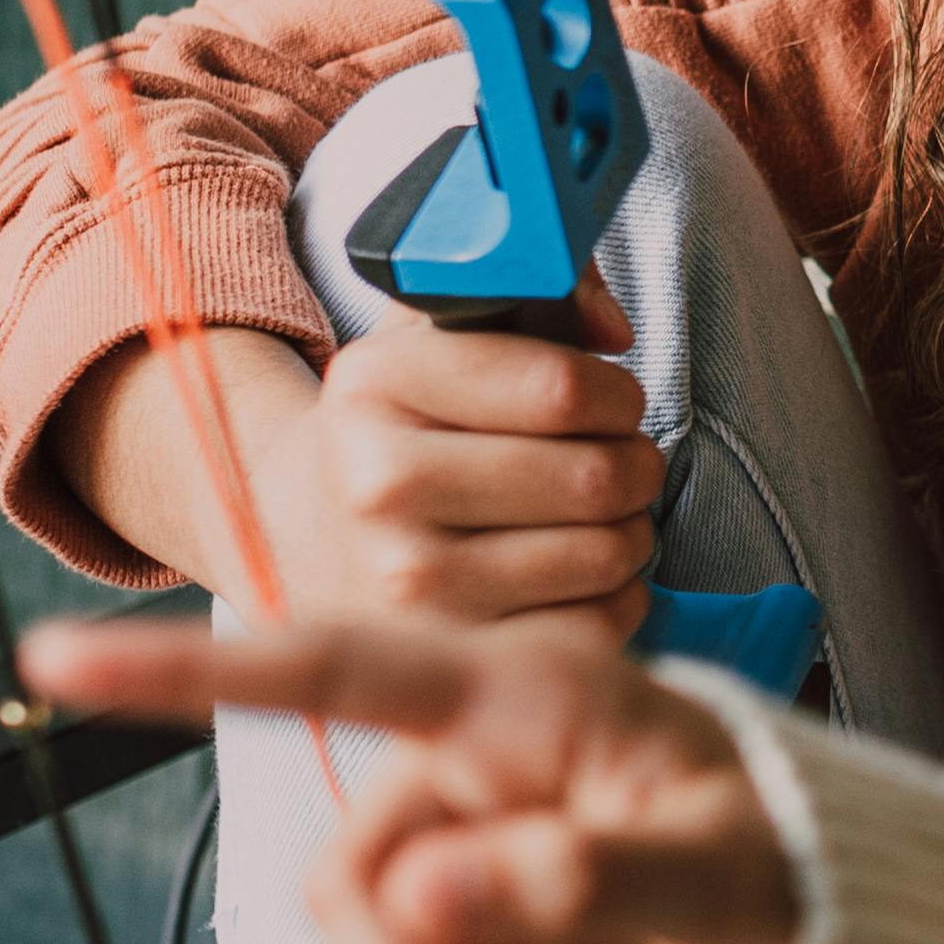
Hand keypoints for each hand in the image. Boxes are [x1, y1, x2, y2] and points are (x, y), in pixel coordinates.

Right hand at [22, 611, 799, 943]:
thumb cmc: (824, 894)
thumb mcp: (735, 895)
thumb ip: (586, 886)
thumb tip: (416, 890)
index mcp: (537, 701)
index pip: (338, 666)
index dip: (192, 670)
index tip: (51, 658)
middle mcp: (482, 761)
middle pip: (351, 887)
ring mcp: (471, 844)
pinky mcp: (477, 925)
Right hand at [48, 291, 661, 633]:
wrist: (309, 534)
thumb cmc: (409, 427)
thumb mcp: (442, 336)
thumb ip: (537, 289)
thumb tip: (611, 327)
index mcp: (375, 386)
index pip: (565, 389)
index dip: (617, 392)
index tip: (609, 400)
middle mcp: (376, 487)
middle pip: (597, 476)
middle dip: (635, 463)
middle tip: (616, 461)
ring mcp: (407, 583)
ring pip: (609, 553)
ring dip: (631, 531)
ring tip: (591, 517)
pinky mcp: (449, 655)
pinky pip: (599, 625)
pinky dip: (613, 597)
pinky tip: (571, 576)